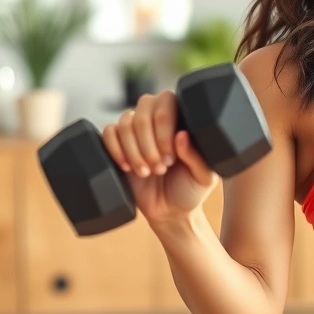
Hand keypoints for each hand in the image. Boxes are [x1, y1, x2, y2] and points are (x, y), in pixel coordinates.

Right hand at [102, 91, 218, 226]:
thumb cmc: (191, 189)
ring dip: (134, 149)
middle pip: (144, 107)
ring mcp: (137, 130)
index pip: (168, 101)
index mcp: (183, 118)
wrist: (169, 212)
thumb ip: (197, 157)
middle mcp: (158, 118)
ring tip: (146, 172)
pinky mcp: (118, 144)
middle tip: (160, 168)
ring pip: (126, 121)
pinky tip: (126, 167)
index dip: (164, 128)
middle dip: (149, 142)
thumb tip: (181, 135)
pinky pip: (108, 132)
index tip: (170, 157)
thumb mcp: (204, 178)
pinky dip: (115, 149)